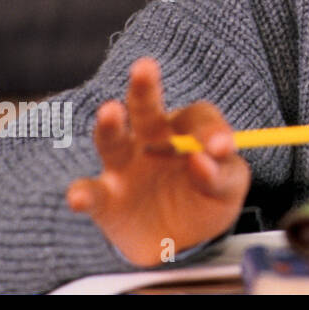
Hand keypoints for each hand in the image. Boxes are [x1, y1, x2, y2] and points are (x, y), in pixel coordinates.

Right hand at [66, 57, 249, 266]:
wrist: (182, 243)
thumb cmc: (208, 200)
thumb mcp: (228, 189)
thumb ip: (222, 174)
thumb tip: (205, 158)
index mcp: (187, 131)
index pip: (198, 117)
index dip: (209, 129)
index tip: (220, 146)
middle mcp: (151, 140)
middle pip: (146, 108)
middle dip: (144, 87)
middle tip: (145, 66)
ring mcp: (124, 167)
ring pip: (112, 140)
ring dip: (110, 125)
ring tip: (110, 111)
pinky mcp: (105, 199)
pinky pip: (91, 192)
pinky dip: (82, 193)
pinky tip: (80, 196)